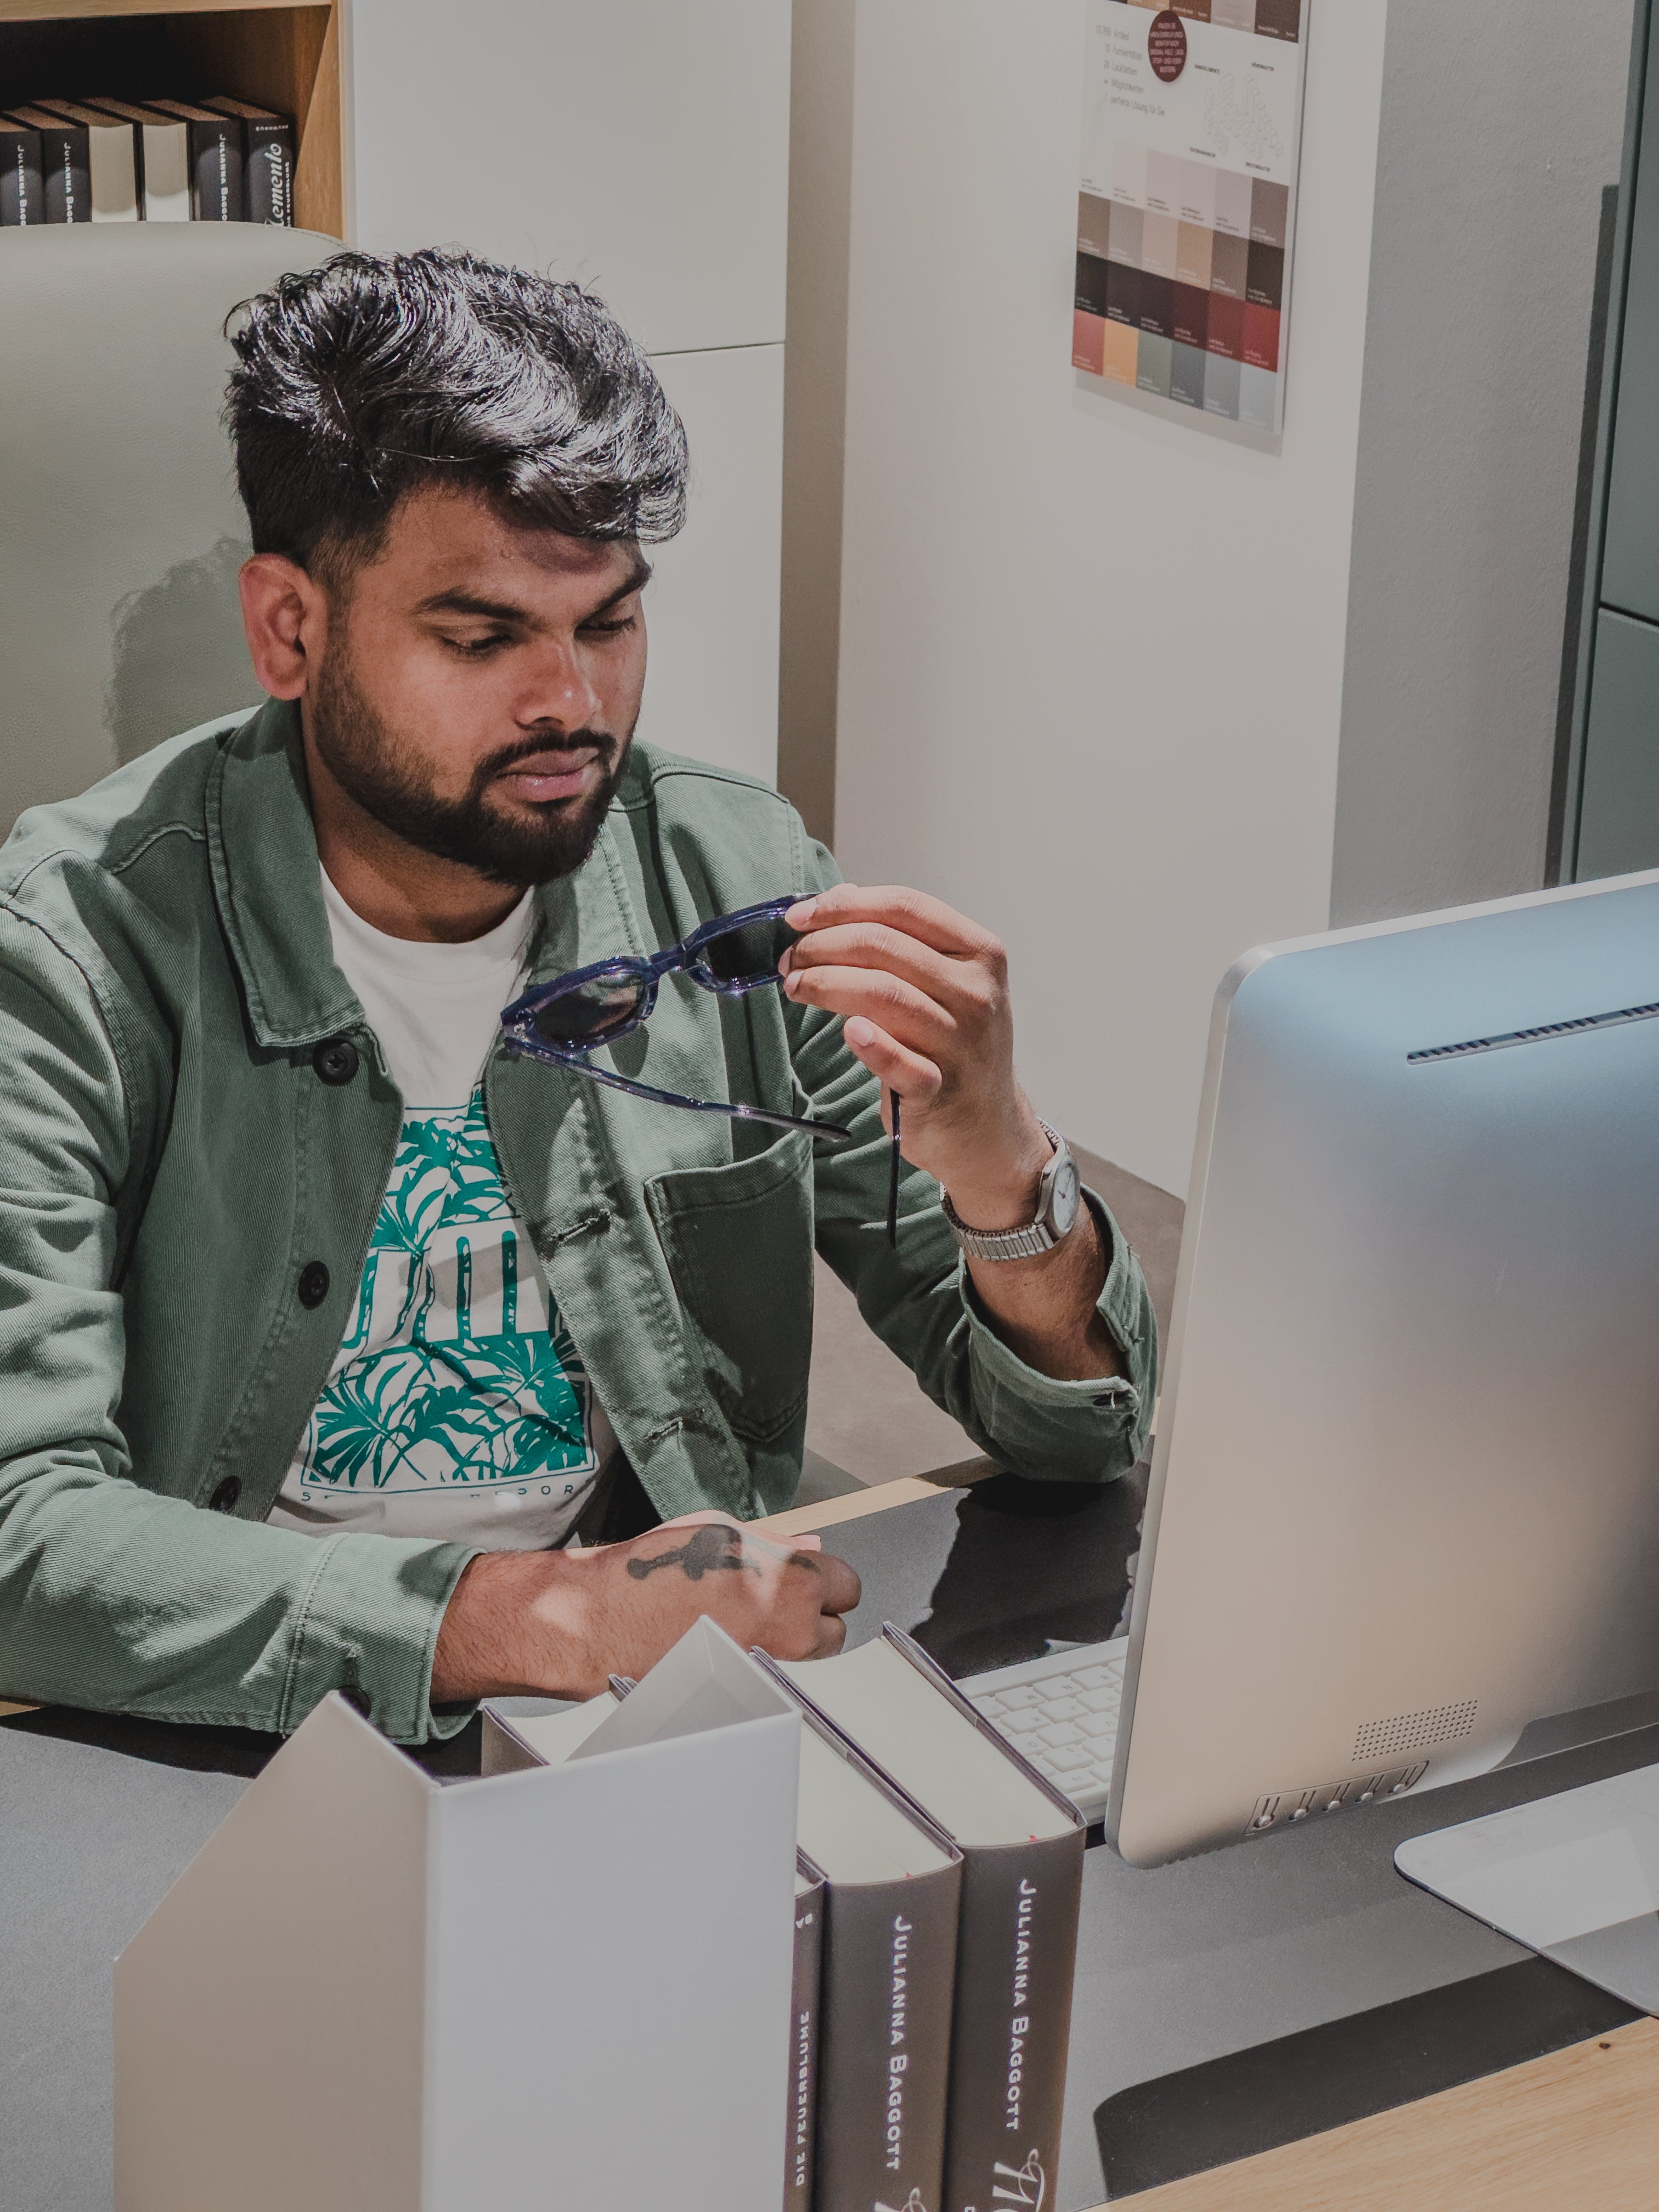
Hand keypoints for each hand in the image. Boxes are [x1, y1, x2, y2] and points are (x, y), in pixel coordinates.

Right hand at [431, 1514, 861, 1702]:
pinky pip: (774, 1678)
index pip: (848, 1584)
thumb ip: (777, 1542)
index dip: (826, 1579)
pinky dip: (762, 1665)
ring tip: (749, 1625)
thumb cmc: (653, 1569)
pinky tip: (729, 1645)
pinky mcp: (746, 1694)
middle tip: (779, 1603)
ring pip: (809, 1660)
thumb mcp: (722, 1530)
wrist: (604, 1619)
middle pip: (836, 1630)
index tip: (808, 1578)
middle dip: (814, 1615)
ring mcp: (769, 1668)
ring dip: (793, 1644)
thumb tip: (810, 1545)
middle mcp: (789, 1629)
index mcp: (791, 1579)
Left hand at [781, 883, 1051, 1229]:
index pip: (906, 907)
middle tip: (789, 959)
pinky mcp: (940, 1090)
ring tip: (796, 986)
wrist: (986, 1126)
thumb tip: (842, 895)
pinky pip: (898, 1061)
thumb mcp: (944, 983)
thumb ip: (899, 938)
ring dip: (826, 984)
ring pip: (883, 995)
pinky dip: (869, 1043)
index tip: (799, 916)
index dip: (844, 905)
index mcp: (979, 954)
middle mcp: (976, 994)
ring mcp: (962, 1043)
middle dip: (823, 945)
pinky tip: (847, 1031)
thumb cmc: (955, 1046)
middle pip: (885, 947)